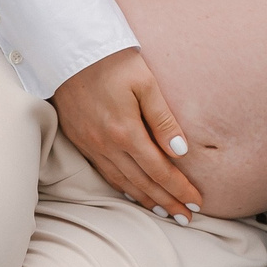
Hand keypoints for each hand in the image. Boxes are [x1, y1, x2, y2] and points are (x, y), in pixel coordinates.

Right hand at [51, 47, 201, 220]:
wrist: (69, 49)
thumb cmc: (113, 60)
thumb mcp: (145, 82)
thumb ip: (163, 119)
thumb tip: (180, 151)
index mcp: (126, 131)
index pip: (159, 170)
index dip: (179, 189)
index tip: (196, 202)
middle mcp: (106, 145)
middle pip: (142, 183)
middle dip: (167, 202)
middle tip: (186, 217)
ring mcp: (90, 145)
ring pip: (122, 182)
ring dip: (146, 199)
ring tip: (165, 212)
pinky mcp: (79, 140)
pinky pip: (105, 172)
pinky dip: (123, 187)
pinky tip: (134, 193)